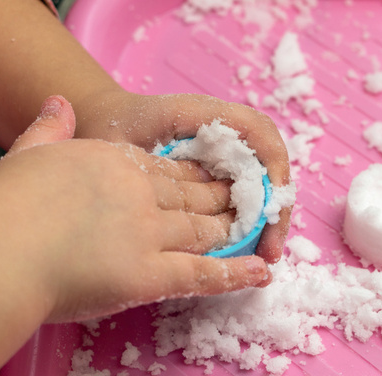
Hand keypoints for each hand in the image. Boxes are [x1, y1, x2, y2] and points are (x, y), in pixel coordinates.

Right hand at [0, 96, 269, 322]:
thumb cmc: (5, 210)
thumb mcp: (27, 154)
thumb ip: (48, 128)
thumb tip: (59, 103)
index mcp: (115, 163)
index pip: (170, 170)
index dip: (198, 178)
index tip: (216, 182)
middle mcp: (139, 194)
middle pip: (193, 198)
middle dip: (224, 202)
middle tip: (250, 207)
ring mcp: (148, 233)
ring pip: (203, 231)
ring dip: (233, 232)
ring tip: (258, 234)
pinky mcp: (149, 275)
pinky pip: (202, 274)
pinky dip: (234, 274)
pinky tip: (260, 272)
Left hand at [72, 90, 291, 264]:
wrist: (104, 121)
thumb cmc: (109, 129)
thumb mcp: (121, 144)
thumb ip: (150, 163)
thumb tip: (195, 195)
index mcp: (205, 113)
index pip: (259, 134)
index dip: (274, 172)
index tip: (269, 215)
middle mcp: (225, 127)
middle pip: (272, 162)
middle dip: (277, 207)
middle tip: (271, 251)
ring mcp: (228, 148)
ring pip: (265, 180)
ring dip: (269, 218)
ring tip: (264, 256)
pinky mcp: (224, 169)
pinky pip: (250, 192)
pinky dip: (253, 221)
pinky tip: (246, 250)